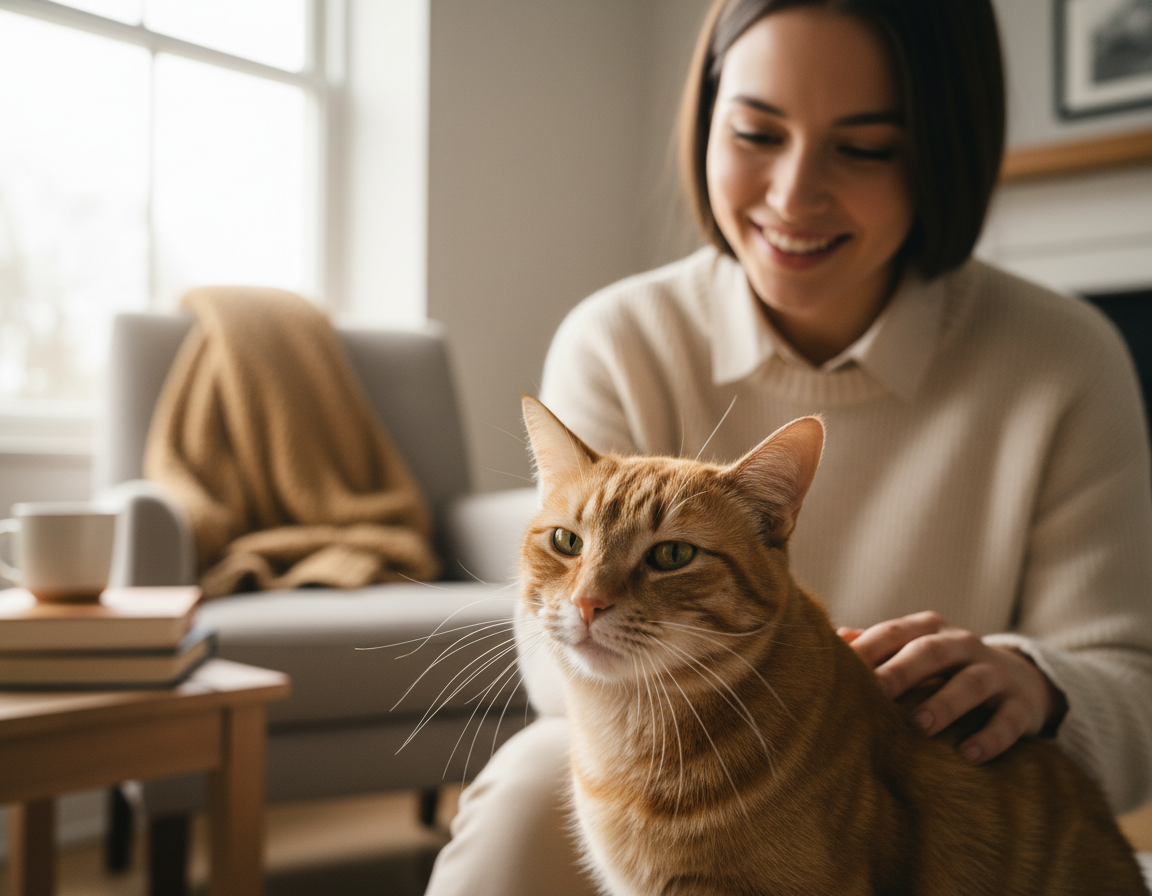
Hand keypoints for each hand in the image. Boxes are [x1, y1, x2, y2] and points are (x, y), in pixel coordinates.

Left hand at [838, 612, 1066, 763]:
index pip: (894, 633)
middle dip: (902, 670)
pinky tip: (970, 754)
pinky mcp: (1021, 705)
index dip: (869, 648)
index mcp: (929, 629)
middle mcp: (962, 644)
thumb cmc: (945, 667)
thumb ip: (877, 646)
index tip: (844, 668)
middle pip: (930, 652)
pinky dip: (990, 737)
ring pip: (971, 683)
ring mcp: (995, 673)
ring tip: (922, 726)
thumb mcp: (913, 650)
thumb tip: (833, 640)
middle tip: (878, 691)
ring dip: (945, 703)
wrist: (1019, 678)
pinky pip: (1008, 720)